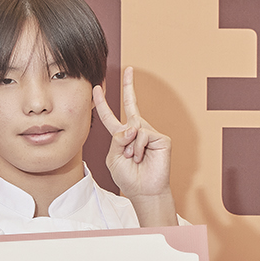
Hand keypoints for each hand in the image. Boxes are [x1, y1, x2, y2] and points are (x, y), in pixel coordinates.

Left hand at [93, 67, 172, 205]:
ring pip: (133, 127)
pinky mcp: (161, 138)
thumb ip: (116, 139)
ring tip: (133, 159)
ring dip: (128, 147)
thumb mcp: (112, 158)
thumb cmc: (128, 178)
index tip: (98, 88)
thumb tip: (133, 126)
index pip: (110, 116)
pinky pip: (143, 134)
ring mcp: (149, 133)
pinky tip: (142, 157)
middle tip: (129, 69)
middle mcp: (136, 131)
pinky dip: (138, 148)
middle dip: (129, 86)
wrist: (144, 191)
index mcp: (121, 136)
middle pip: (130, 104)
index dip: (103, 103)